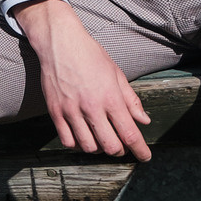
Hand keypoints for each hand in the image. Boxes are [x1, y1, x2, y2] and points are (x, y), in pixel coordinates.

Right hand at [19, 0, 152, 160]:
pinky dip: (78, 144)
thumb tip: (144, 121)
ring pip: (89, 147)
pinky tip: (83, 136)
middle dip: (120, 151)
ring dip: (99, 148)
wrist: (60, 43)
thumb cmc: (91, 56)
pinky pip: (67, 141)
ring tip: (102, 139)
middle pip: (110, 146)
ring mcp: (71, 111)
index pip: (130, 133)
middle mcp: (92, 107)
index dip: (140, 150)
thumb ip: (131, 100)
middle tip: (122, 146)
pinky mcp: (55, 112)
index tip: (145, 157)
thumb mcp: (117, 74)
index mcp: (111, 97)